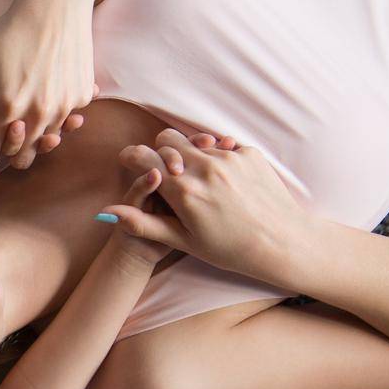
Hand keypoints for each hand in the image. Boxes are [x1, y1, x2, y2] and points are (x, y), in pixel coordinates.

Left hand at [0, 0, 97, 173]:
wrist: (57, 2)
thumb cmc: (9, 29)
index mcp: (8, 107)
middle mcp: (39, 113)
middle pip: (19, 155)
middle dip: (5, 155)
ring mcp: (64, 106)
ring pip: (44, 142)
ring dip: (31, 141)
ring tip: (19, 129)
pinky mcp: (82, 96)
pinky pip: (65, 121)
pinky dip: (54, 120)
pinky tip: (44, 105)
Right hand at [99, 128, 313, 283]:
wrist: (282, 242)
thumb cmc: (230, 248)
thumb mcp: (182, 240)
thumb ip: (142, 223)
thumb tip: (106, 214)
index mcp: (183, 191)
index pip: (144, 157)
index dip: (132, 158)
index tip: (131, 162)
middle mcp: (205, 168)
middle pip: (167, 139)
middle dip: (161, 151)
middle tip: (167, 173)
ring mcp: (230, 158)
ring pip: (195, 141)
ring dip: (190, 154)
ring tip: (199, 180)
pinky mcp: (249, 154)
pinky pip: (222, 146)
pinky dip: (217, 158)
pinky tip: (224, 182)